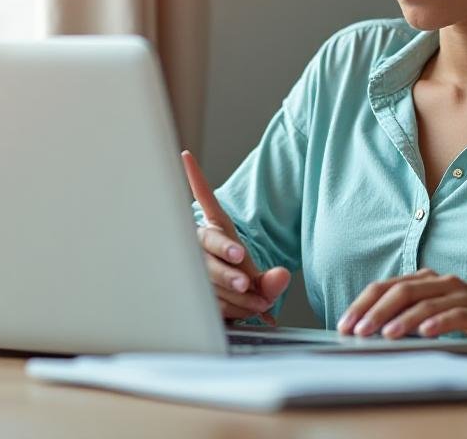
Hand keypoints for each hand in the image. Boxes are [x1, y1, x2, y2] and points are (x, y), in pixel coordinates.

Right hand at [182, 150, 290, 323]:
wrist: (233, 303)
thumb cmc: (244, 280)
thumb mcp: (264, 280)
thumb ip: (273, 280)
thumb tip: (280, 278)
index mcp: (218, 228)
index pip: (206, 200)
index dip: (195, 178)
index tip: (186, 157)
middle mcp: (201, 242)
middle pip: (208, 244)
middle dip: (226, 265)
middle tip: (246, 280)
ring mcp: (193, 264)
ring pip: (210, 278)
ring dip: (236, 295)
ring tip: (259, 302)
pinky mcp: (189, 288)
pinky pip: (210, 300)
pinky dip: (232, 309)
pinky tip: (245, 310)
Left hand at [337, 268, 466, 352]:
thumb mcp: (440, 311)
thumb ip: (412, 314)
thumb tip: (372, 331)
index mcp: (428, 280)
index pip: (388, 286)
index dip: (364, 303)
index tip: (344, 324)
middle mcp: (443, 283)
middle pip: (402, 291)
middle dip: (375, 311)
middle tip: (356, 331)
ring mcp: (464, 295)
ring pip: (426, 303)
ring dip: (402, 320)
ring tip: (383, 335)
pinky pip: (457, 315)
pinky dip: (439, 323)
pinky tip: (425, 334)